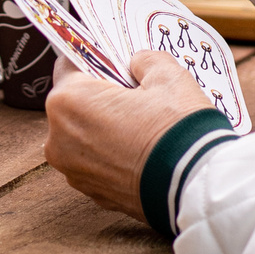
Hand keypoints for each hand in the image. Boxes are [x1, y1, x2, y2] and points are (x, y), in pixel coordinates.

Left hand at [44, 52, 217, 219]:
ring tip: (141, 125)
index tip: (114, 63)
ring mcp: (73, 170)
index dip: (95, 60)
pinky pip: (96, 163)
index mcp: (68, 101)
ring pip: (84, 136)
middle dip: (100, 96)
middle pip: (74, 103)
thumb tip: (137, 62)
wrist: (196, 187)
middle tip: (134, 95)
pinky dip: (112, 155)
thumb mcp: (168, 77)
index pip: (70, 65)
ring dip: (104, 128)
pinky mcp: (92, 193)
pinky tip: (140, 151)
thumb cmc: (177, 129)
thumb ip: (145, 60)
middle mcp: (58, 139)